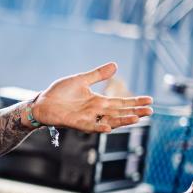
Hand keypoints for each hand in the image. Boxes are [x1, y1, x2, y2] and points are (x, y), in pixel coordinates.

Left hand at [31, 62, 152, 132]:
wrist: (42, 101)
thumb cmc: (60, 92)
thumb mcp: (81, 80)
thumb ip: (98, 75)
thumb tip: (115, 65)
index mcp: (97, 101)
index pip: (120, 102)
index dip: (134, 102)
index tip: (150, 100)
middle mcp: (95, 111)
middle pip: (119, 113)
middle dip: (134, 112)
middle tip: (150, 111)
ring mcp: (86, 118)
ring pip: (108, 121)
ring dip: (122, 120)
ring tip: (136, 118)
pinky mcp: (75, 123)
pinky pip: (89, 126)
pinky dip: (98, 127)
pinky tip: (108, 128)